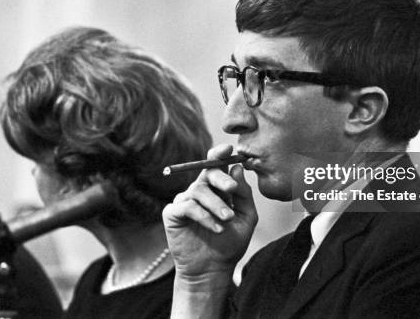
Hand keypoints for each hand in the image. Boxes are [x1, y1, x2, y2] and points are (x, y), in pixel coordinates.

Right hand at [163, 144, 257, 280]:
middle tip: (232, 190)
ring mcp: (185, 201)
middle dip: (220, 178)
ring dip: (215, 204)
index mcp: (217, 188)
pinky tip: (215, 228)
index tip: (228, 149)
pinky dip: (203, 216)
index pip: (216, 165)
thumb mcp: (246, 217)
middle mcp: (200, 191)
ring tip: (227, 220)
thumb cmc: (230, 243)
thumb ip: (244, 193)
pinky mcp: (172, 214)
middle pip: (206, 172)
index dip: (220, 154)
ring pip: (198, 190)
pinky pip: (186, 206)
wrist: (213, 269)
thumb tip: (237, 168)